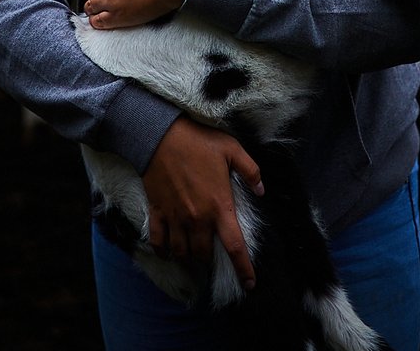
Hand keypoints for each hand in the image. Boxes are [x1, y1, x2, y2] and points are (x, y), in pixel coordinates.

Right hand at [143, 117, 263, 290]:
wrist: (160, 136)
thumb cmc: (199, 141)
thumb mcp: (232, 149)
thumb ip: (251, 171)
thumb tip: (261, 190)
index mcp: (219, 206)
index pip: (234, 246)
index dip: (243, 268)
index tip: (249, 284)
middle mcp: (197, 218)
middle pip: (204, 254)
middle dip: (210, 261)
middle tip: (213, 258)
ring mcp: (176, 217)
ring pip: (182, 253)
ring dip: (188, 260)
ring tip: (192, 259)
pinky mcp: (158, 212)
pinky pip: (158, 241)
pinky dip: (162, 251)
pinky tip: (167, 253)